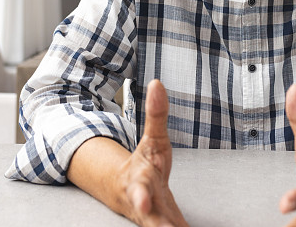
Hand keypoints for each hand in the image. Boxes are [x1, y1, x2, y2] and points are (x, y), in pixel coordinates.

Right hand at [121, 79, 187, 226]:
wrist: (128, 192)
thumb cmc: (144, 164)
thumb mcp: (152, 138)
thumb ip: (156, 114)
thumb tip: (157, 83)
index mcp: (140, 181)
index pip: (139, 189)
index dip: (141, 197)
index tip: (143, 203)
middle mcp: (146, 206)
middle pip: (150, 220)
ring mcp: (156, 220)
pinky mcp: (167, 226)